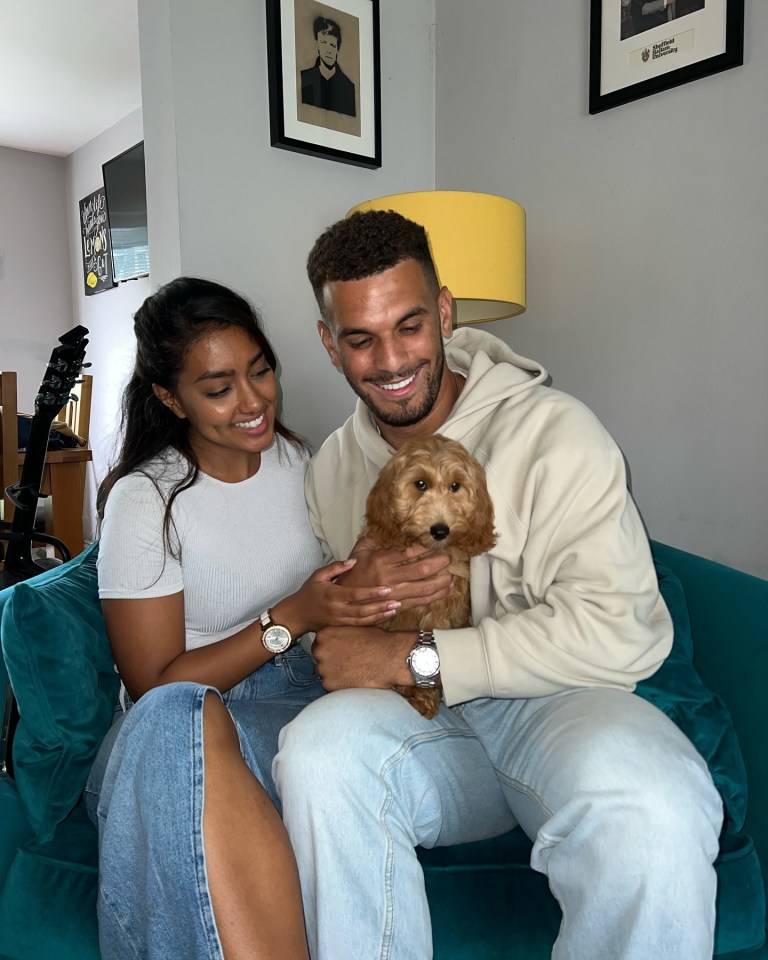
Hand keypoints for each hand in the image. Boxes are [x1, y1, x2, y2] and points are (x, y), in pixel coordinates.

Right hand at [273, 559, 399, 636]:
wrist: (297, 615)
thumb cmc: (308, 592)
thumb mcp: (318, 575)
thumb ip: (336, 568)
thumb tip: (353, 561)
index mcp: (331, 595)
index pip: (354, 594)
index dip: (371, 592)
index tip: (386, 588)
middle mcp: (336, 609)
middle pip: (362, 609)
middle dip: (381, 605)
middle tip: (397, 600)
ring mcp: (339, 620)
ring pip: (363, 619)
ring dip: (380, 614)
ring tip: (395, 608)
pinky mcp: (341, 626)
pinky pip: (360, 625)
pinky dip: (374, 621)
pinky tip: (385, 616)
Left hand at [312, 625, 414, 690]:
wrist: (391, 657)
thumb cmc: (377, 641)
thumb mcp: (356, 627)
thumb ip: (341, 632)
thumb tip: (338, 636)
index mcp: (325, 634)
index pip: (319, 644)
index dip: (331, 649)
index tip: (341, 653)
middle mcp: (320, 651)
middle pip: (321, 659)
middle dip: (332, 662)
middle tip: (349, 663)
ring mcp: (324, 669)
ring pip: (326, 674)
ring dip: (336, 674)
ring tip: (354, 671)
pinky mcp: (330, 685)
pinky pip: (332, 686)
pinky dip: (341, 685)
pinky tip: (355, 679)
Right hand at [340, 537, 453, 609]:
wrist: (343, 601)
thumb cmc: (352, 573)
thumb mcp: (359, 551)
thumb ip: (374, 537)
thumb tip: (388, 524)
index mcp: (380, 561)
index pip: (408, 552)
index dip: (425, 547)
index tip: (436, 543)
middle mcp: (389, 577)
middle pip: (421, 569)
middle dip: (439, 563)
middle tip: (449, 558)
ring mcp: (394, 594)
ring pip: (424, 588)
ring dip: (442, 582)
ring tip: (452, 576)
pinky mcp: (397, 606)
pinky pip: (420, 601)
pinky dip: (436, 596)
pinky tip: (446, 590)